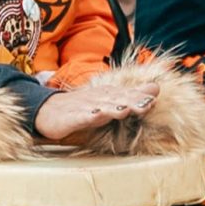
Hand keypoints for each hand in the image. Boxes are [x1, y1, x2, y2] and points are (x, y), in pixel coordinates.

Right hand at [34, 70, 160, 143]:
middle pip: (117, 99)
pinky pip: (80, 116)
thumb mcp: (110, 100)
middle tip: (146, 103)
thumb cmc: (84, 106)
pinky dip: (88, 115)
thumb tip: (156, 88)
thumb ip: (133, 95)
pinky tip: (95, 115)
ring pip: (100, 106)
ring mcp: (84, 107)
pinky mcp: (71, 117)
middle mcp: (98, 98)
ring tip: (125, 109)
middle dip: (131, 100)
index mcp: (108, 95)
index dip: (139, 96)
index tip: (154, 97)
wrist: (48, 110)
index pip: (126, 94)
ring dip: (113, 107)